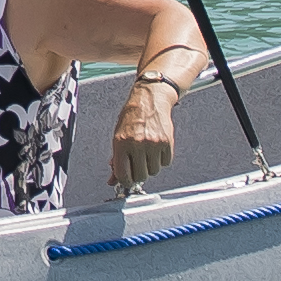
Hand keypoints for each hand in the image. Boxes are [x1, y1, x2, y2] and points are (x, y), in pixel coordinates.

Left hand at [108, 79, 182, 194]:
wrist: (150, 99)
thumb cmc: (131, 117)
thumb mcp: (118, 136)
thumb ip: (116, 159)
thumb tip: (113, 180)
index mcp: (121, 142)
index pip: (123, 174)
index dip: (125, 181)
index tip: (127, 180)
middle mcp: (137, 144)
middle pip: (140, 176)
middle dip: (138, 174)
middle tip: (137, 165)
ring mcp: (154, 143)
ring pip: (154, 171)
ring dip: (150, 166)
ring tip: (147, 153)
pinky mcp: (167, 142)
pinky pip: (165, 163)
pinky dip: (161, 160)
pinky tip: (156, 148)